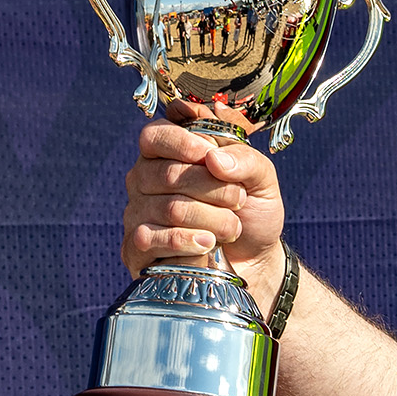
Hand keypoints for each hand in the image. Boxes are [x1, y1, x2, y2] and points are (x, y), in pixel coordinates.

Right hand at [120, 118, 284, 289]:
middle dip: (213, 188)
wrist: (252, 259)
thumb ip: (244, 159)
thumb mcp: (260, 178)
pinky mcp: (136, 248)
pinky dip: (188, 242)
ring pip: (170, 209)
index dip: (184, 144)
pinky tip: (208, 244)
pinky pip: (154, 240)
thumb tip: (213, 158)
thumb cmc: (249, 210)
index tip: (213, 157)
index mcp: (167, 150)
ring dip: (211, 219)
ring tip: (232, 227)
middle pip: (168, 174)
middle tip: (238, 199)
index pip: (156, 136)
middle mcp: (145, 178)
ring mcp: (137, 212)